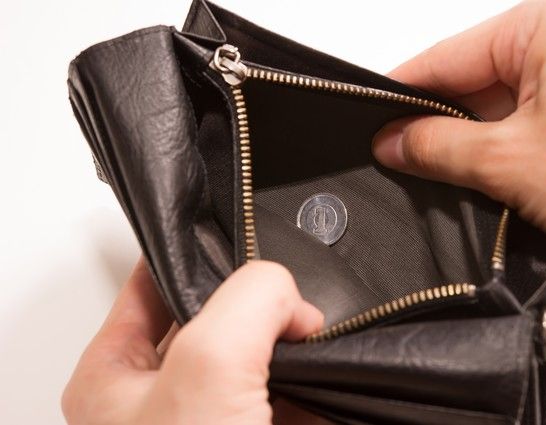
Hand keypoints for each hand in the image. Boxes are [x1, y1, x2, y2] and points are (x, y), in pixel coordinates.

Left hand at [62, 258, 324, 424]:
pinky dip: (315, 376)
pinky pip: (291, 391)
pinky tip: (334, 364)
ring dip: (292, 339)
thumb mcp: (206, 370)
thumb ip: (249, 302)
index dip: (196, 252)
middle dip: (257, 298)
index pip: (150, 283)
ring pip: (259, 353)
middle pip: (212, 315)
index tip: (237, 232)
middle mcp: (163, 398)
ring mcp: (215, 420)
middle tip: (289, 290)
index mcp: (116, 377)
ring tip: (319, 326)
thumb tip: (291, 299)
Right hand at [373, 0, 545, 264]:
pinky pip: (530, 121)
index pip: (450, 54)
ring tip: (448, 177)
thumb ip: (440, 148)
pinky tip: (487, 179)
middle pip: (475, 79)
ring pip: (501, 105)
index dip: (404, 91)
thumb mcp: (513, 162)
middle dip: (439, 124)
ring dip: (474, 143)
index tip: (371, 117)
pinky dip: (505, 150)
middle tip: (402, 160)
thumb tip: (394, 141)